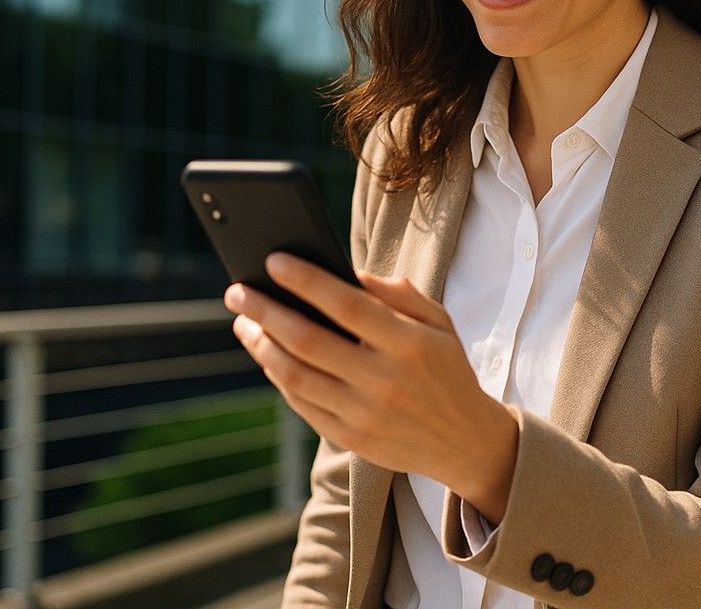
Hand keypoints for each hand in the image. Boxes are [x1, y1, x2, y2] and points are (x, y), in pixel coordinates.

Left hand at [225, 254, 518, 520]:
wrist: (464, 440)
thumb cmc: (445, 368)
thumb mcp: (439, 323)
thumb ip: (398, 293)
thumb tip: (348, 272)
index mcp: (409, 344)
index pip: (347, 304)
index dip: (306, 280)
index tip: (274, 260)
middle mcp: (384, 381)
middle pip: (308, 340)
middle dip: (265, 311)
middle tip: (237, 291)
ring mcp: (364, 414)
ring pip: (295, 376)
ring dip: (261, 346)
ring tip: (244, 322)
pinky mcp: (351, 439)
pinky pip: (301, 404)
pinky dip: (279, 377)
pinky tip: (267, 355)